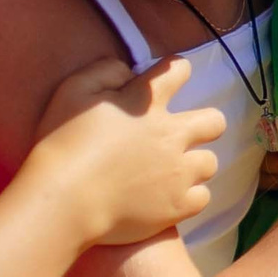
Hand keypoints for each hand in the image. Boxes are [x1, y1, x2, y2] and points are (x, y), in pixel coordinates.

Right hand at [21, 56, 223, 247]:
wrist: (63, 200)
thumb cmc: (63, 143)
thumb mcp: (73, 91)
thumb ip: (105, 71)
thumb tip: (129, 73)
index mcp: (147, 104)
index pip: (179, 70)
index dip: (175, 71)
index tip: (167, 81)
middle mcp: (172, 136)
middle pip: (215, 121)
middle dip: (204, 124)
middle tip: (181, 135)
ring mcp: (178, 173)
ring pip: (210, 163)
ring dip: (194, 164)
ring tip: (172, 171)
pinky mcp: (177, 206)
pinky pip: (202, 197)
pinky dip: (189, 196)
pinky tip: (170, 197)